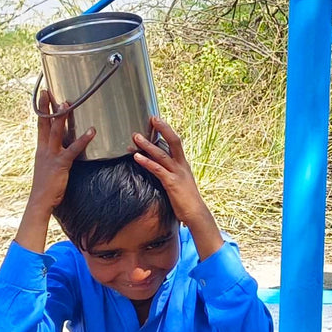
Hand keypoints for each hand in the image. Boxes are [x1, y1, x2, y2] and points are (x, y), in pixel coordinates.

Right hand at [29, 90, 95, 210]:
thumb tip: (60, 146)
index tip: (43, 95)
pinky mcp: (61, 164)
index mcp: (41, 148)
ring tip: (67, 103)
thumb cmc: (46, 185)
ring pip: (56, 132)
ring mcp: (52, 155)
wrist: (40, 200)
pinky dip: (83, 139)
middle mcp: (44, 149)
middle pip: (45, 123)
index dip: (41, 109)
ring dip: (62, 117)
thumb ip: (53, 154)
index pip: (41, 124)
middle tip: (48, 91)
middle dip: (46, 107)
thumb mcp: (47, 165)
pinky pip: (73, 149)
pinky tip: (91, 131)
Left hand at [133, 117, 222, 258]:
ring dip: (147, 145)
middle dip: (163, 128)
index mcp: (183, 163)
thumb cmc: (186, 200)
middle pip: (174, 141)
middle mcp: (182, 165)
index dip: (167, 130)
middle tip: (152, 118)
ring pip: (162, 154)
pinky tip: (137, 157)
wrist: (196, 213)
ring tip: (136, 137)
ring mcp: (177, 173)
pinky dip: (146, 162)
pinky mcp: (171, 183)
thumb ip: (171, 172)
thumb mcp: (180, 182)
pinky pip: (158, 169)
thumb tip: (159, 167)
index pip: (175, 142)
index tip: (157, 120)